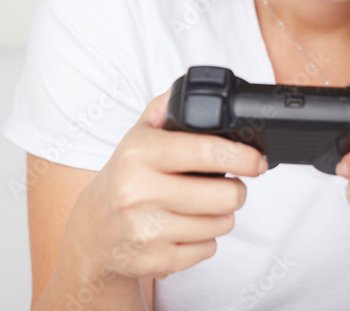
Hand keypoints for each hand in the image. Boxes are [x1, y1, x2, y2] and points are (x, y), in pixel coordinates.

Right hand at [63, 90, 268, 280]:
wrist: (92, 231)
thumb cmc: (125, 176)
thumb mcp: (138, 135)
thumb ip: (166, 107)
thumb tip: (195, 88)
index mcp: (139, 153)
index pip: (204, 151)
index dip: (241, 156)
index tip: (257, 160)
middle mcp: (139, 192)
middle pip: (225, 196)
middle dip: (236, 190)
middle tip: (227, 185)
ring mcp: (146, 230)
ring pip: (221, 224)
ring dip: (221, 215)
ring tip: (201, 206)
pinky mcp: (155, 261)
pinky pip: (207, 250)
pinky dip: (205, 240)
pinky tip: (185, 228)